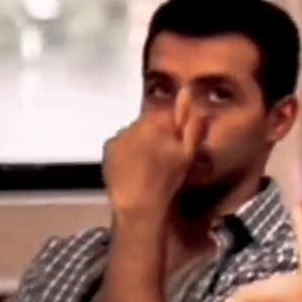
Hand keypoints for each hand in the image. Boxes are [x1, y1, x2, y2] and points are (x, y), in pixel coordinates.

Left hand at [102, 90, 207, 217]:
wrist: (136, 203)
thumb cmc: (167, 179)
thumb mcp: (189, 154)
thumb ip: (193, 126)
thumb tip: (192, 98)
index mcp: (156, 121)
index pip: (170, 113)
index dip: (177, 128)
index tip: (181, 145)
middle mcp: (134, 124)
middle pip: (152, 122)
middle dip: (160, 134)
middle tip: (167, 157)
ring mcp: (118, 136)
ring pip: (137, 133)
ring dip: (144, 142)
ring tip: (150, 164)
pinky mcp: (108, 149)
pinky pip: (123, 144)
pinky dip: (130, 151)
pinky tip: (136, 167)